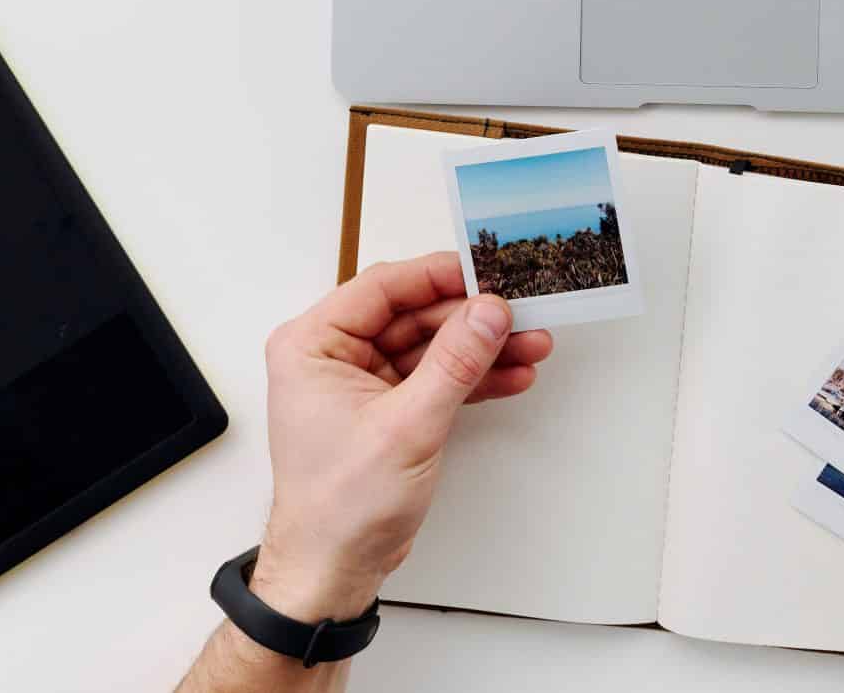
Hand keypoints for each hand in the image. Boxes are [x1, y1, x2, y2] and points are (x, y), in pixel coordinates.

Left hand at [247, 252, 554, 620]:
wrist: (334, 570)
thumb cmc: (338, 506)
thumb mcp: (406, 426)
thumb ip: (454, 363)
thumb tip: (488, 313)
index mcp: (312, 344)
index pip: (383, 288)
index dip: (438, 276)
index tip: (486, 273)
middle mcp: (333, 356)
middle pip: (414, 315)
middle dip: (471, 320)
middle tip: (521, 315)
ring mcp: (362, 383)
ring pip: (431, 347)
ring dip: (480, 350)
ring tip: (531, 345)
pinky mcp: (388, 409)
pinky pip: (435, 378)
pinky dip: (472, 378)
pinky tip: (511, 375)